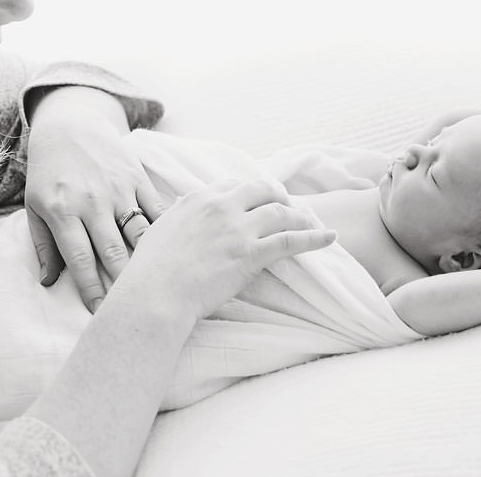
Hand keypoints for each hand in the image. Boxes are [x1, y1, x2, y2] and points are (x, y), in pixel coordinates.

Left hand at [25, 98, 164, 311]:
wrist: (70, 127)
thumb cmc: (49, 174)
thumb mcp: (35, 208)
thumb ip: (45, 246)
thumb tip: (49, 283)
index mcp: (63, 212)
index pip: (81, 260)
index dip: (93, 290)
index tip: (101, 313)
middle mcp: (92, 202)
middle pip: (114, 251)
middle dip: (124, 283)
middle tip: (135, 308)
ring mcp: (118, 188)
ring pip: (140, 232)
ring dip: (149, 260)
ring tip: (158, 284)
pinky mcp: (137, 177)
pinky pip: (156, 209)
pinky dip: (165, 230)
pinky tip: (175, 249)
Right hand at [112, 179, 336, 321]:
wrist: (155, 295)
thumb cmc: (151, 271)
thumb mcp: (162, 229)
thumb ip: (179, 214)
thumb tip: (186, 207)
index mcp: (199, 198)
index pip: (235, 184)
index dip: (251, 192)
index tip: (260, 200)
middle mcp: (222, 207)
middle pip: (263, 189)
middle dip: (280, 196)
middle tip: (289, 207)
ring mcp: (239, 229)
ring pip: (281, 212)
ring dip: (301, 215)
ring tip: (312, 222)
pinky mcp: (251, 253)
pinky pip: (291, 240)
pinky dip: (314, 237)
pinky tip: (330, 237)